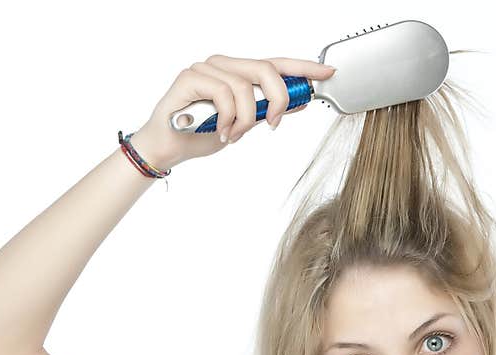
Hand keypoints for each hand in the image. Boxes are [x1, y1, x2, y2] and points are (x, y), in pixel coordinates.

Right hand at [129, 54, 336, 170]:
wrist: (168, 149)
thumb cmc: (200, 135)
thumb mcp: (242, 125)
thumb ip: (266, 111)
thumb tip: (299, 102)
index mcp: (237, 73)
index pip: (275, 63)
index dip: (303, 67)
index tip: (327, 72)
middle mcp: (223, 65)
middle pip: (265, 69)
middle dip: (278, 98)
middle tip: (274, 123)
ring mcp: (206, 69)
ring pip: (244, 86)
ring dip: (245, 119)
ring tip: (233, 136)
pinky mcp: (190, 78)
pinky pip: (223, 94)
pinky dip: (227, 118)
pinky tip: (220, 132)